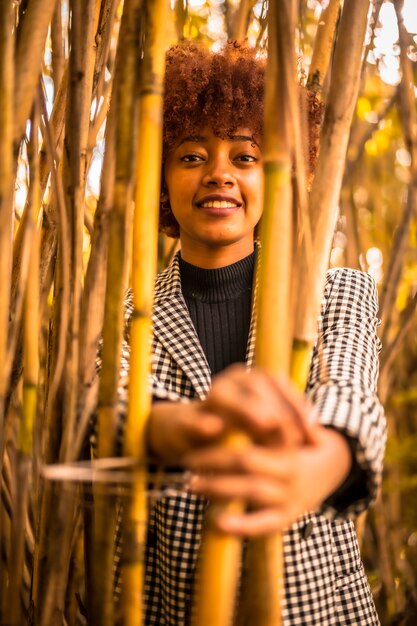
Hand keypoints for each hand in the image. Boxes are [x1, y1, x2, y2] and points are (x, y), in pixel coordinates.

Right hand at [146, 364, 314, 462]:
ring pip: (224, 395)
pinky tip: (215, 429)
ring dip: (246, 408)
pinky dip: (203, 422)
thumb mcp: (263, 429)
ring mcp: (204, 400)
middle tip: (292, 437)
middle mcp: (229, 383)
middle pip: (256, 386)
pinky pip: (192, 418)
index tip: (311, 432)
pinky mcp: (183, 420)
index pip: (279, 384)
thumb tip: (321, 440)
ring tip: (265, 424)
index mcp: (250, 382)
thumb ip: (287, 428)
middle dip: (278, 410)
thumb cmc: (234, 430)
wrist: (186, 433)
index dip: (297, 405)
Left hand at [184, 427, 351, 534]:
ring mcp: (291, 494)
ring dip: (217, 488)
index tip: (198, 434)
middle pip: (246, 461)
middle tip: (187, 461)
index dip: (222, 438)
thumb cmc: (301, 437)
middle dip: (212, 461)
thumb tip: (224, 420)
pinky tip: (218, 523)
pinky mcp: (289, 515)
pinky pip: (265, 524)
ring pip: (250, 490)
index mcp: (289, 440)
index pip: (252, 433)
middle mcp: (291, 468)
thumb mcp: (291, 420)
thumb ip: (268, 417)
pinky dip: (242, 526)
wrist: (336, 463)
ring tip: (190, 484)